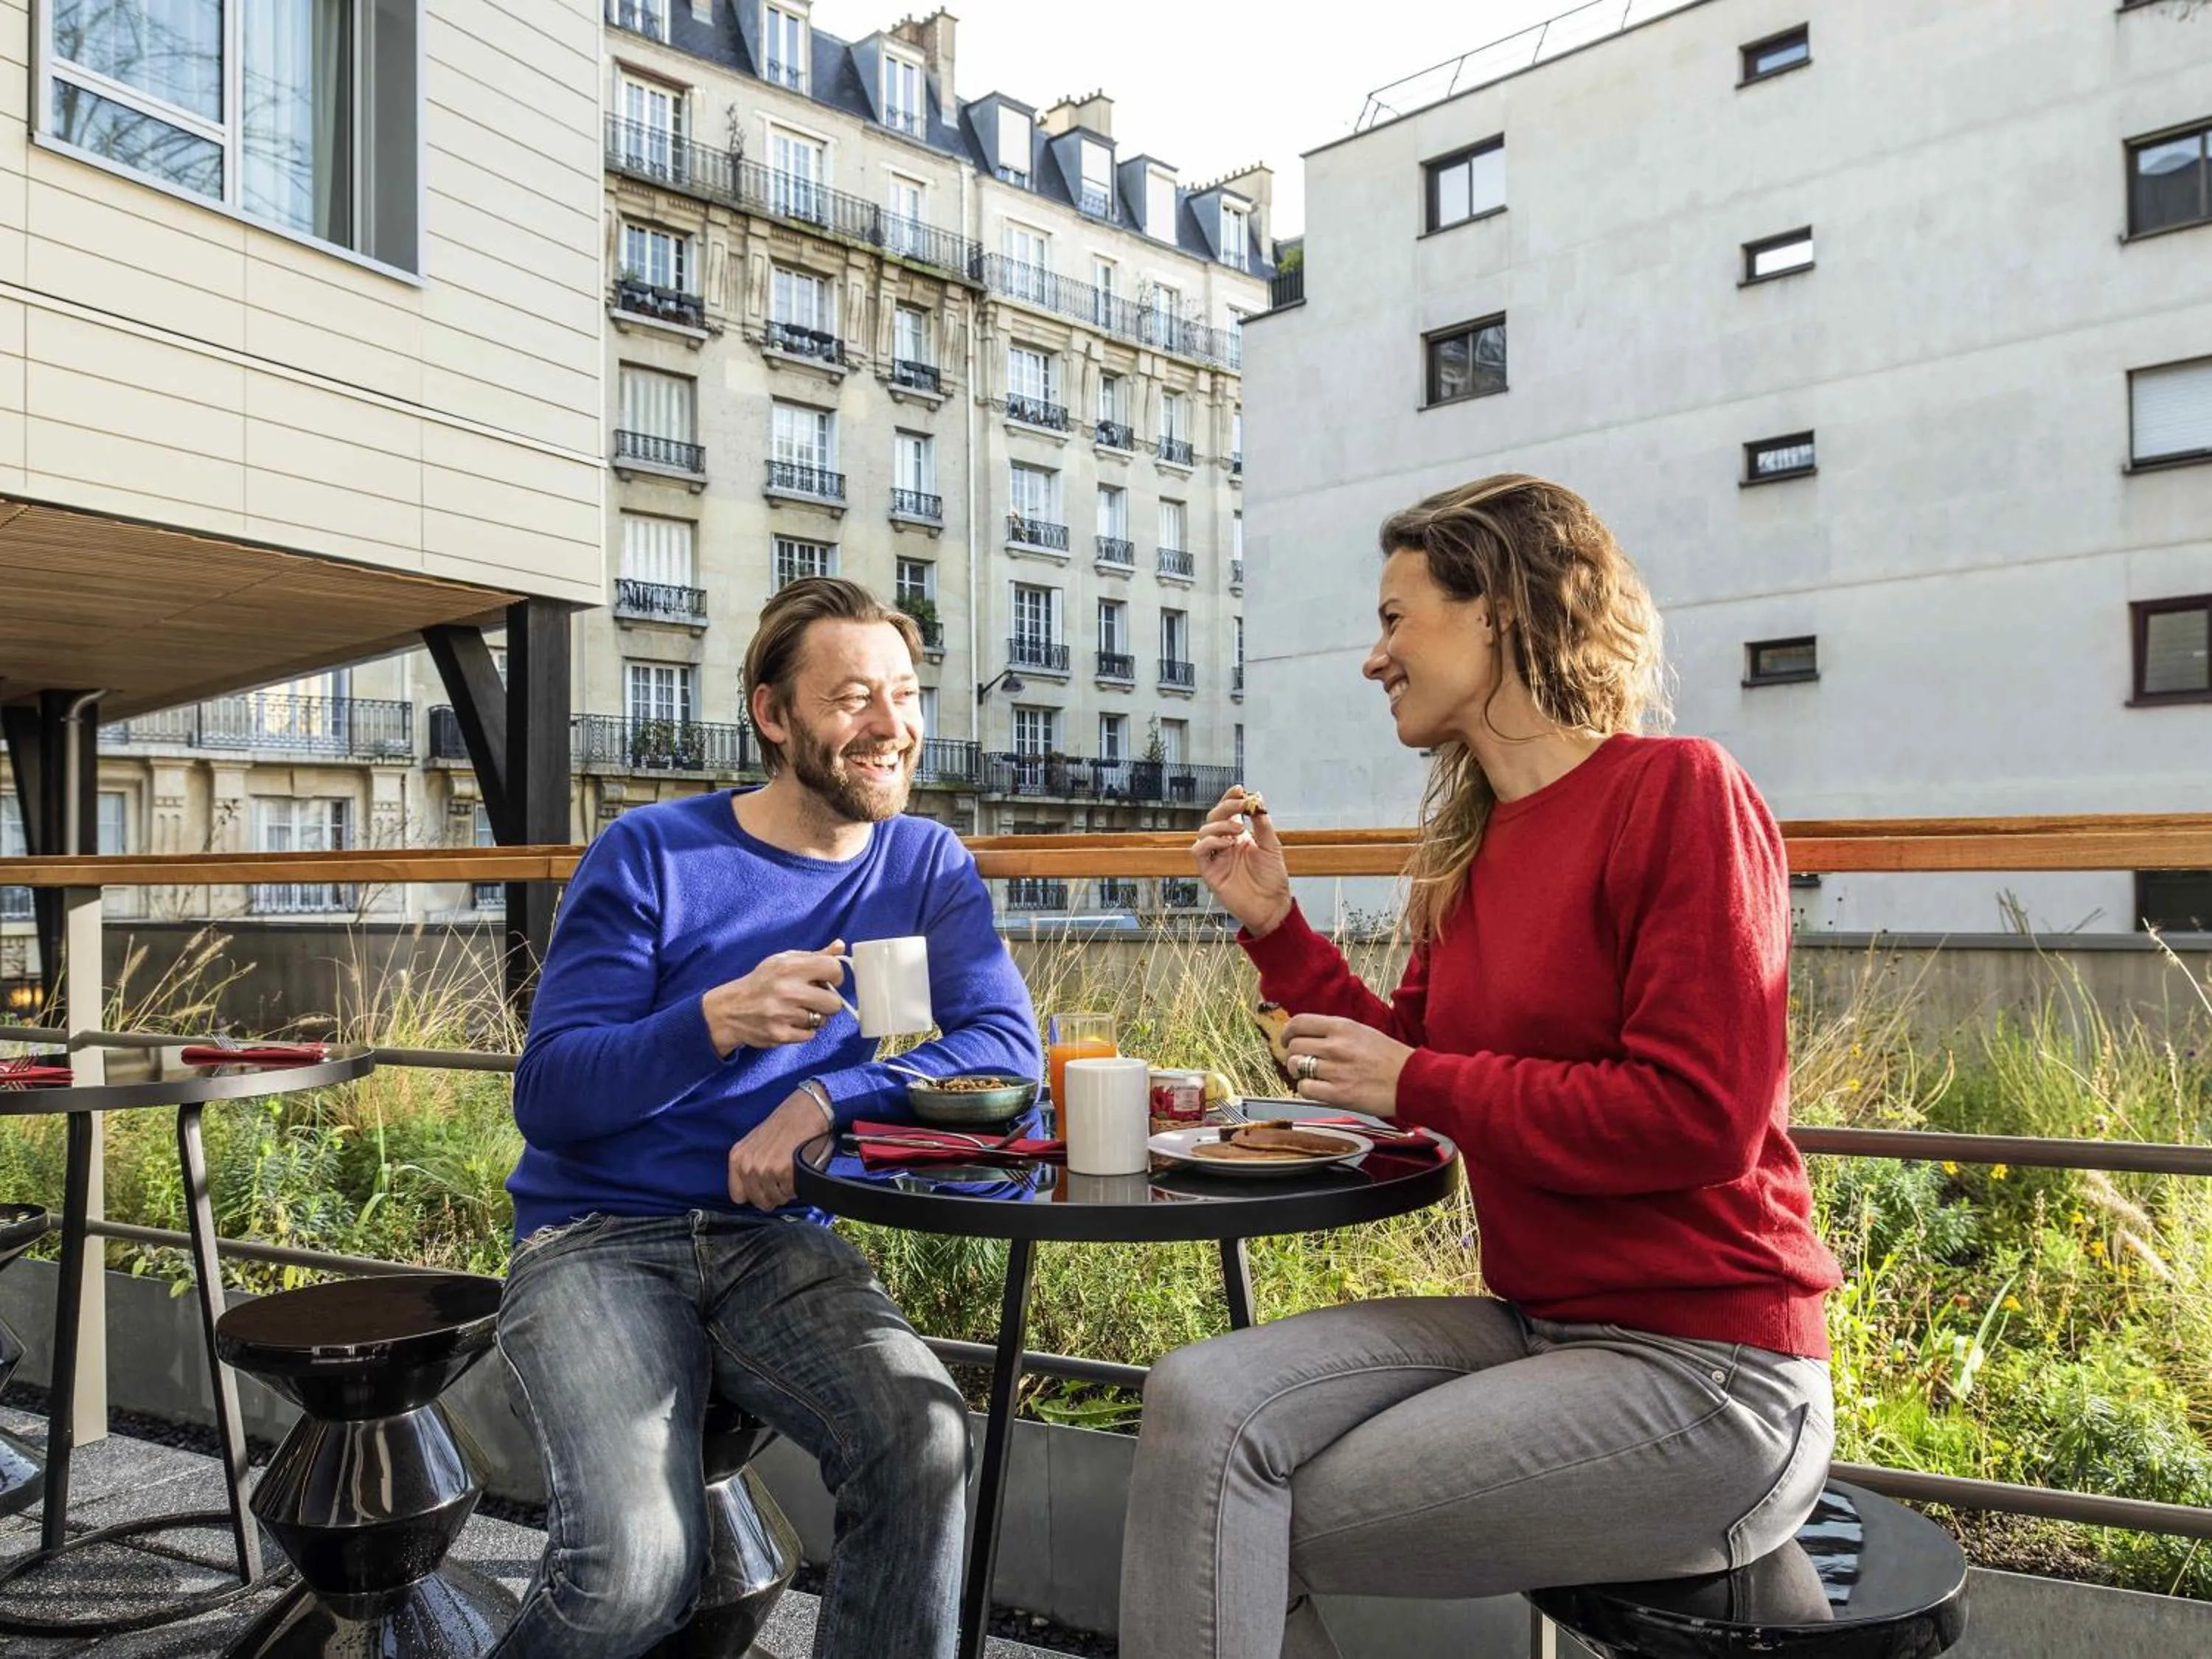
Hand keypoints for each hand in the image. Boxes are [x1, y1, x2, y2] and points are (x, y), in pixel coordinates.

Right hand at [702, 941, 848, 1056]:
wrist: (730, 1009)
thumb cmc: (762, 982)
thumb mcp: (783, 961)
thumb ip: (814, 956)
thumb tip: (840, 946)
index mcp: (790, 967)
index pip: (834, 969)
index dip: (835, 976)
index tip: (828, 980)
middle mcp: (788, 990)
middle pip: (834, 1003)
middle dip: (828, 1002)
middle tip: (814, 999)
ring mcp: (784, 1014)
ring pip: (823, 1020)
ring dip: (815, 1017)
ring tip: (798, 1010)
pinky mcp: (780, 1035)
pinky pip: (810, 1035)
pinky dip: (803, 1030)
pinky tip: (789, 1022)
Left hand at [727, 1090, 831, 1209]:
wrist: (808, 1109)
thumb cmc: (785, 1123)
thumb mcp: (755, 1142)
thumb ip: (750, 1165)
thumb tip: (756, 1189)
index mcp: (737, 1158)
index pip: (738, 1196)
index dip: (753, 1194)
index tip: (763, 1189)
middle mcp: (748, 1165)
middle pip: (758, 1201)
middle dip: (772, 1195)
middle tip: (782, 1181)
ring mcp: (766, 1170)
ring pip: (776, 1199)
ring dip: (786, 1191)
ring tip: (791, 1173)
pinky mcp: (785, 1172)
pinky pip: (791, 1193)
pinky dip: (797, 1186)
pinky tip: (799, 1170)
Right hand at [1192, 788, 1291, 937]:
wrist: (1271, 906)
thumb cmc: (1272, 879)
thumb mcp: (1272, 846)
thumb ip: (1263, 824)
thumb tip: (1258, 798)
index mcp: (1239, 837)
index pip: (1228, 813)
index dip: (1230, 799)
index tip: (1239, 789)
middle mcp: (1225, 845)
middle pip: (1213, 818)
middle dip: (1224, 808)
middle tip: (1239, 806)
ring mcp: (1216, 858)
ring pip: (1203, 832)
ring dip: (1218, 826)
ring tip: (1237, 830)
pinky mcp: (1210, 872)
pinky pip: (1199, 852)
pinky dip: (1209, 843)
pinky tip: (1226, 843)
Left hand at [1282, 1014, 1412, 1119]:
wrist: (1412, 1080)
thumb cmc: (1390, 1058)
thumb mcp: (1362, 1033)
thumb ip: (1335, 1033)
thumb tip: (1309, 1036)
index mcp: (1342, 1027)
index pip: (1299, 1022)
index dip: (1287, 1032)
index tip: (1287, 1040)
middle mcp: (1335, 1046)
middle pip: (1294, 1046)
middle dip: (1293, 1055)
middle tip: (1301, 1062)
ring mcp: (1335, 1070)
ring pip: (1296, 1067)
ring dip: (1298, 1072)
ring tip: (1309, 1075)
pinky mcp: (1338, 1094)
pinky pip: (1305, 1089)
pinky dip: (1306, 1090)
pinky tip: (1318, 1089)